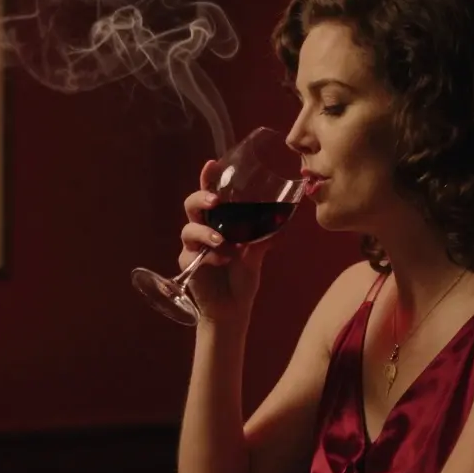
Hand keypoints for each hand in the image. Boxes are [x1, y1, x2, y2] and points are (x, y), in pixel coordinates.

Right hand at [180, 160, 273, 322]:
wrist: (232, 308)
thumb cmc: (242, 277)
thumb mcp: (257, 255)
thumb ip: (264, 237)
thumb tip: (285, 219)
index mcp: (219, 221)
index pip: (211, 194)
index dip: (208, 179)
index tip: (211, 164)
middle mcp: (203, 229)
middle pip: (192, 205)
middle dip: (201, 199)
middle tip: (215, 202)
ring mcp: (193, 245)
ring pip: (189, 228)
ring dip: (206, 232)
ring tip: (223, 243)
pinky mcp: (188, 262)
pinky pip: (193, 252)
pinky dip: (209, 255)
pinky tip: (222, 261)